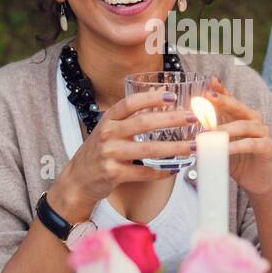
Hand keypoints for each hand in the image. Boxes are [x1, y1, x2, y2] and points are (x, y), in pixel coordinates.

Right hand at [47, 90, 193, 222]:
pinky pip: (143, 172)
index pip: (130, 103)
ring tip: (192, 146)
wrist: (78, 178)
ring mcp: (110, 154)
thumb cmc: (99, 150)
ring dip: (174, 148)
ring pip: (148, 150)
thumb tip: (160, 93)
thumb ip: (130, 115)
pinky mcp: (114, 173)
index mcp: (108, 119)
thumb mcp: (109, 128)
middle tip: (192, 118)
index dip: (151, 98)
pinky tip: (175, 168)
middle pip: (144, 123)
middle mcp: (107, 134)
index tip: (172, 96)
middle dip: (171, 120)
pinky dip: (162, 171)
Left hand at [202, 77, 271, 198]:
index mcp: (243, 116)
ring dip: (226, 129)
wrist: (256, 181)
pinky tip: (226, 148)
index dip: (221, 91)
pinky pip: (251, 144)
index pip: (231, 99)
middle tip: (208, 98)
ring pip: (245, 126)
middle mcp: (255, 120)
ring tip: (211, 132)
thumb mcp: (221, 143)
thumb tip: (192, 115)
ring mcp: (264, 133)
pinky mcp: (268, 147)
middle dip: (223, 101)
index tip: (209, 84)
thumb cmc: (237, 159)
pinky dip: (237, 146)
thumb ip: (211, 128)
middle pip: (239, 107)